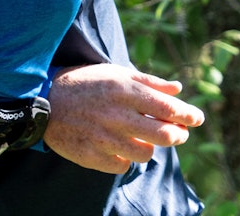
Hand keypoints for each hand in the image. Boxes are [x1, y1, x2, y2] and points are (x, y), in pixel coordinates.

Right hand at [44, 63, 204, 173]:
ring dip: (148, 147)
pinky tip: (117, 146)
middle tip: (177, 132)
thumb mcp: (113, 73)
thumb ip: (147, 82)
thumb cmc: (83, 84)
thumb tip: (178, 90)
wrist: (42, 102)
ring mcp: (103, 138)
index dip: (188, 115)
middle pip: (165, 135)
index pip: (168, 107)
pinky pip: (122, 165)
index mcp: (123, 90)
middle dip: (178, 135)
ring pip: (146, 154)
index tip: (196, 118)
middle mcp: (115, 115)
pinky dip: (124, 158)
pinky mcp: (92, 156)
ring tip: (141, 138)